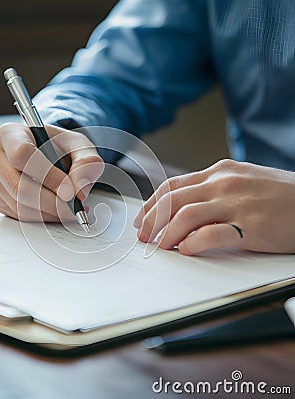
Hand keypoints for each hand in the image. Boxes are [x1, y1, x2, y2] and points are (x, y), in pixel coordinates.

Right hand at [0, 123, 103, 221]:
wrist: (51, 155)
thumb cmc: (60, 146)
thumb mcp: (79, 145)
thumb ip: (86, 162)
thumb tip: (79, 189)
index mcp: (10, 134)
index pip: (22, 155)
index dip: (48, 176)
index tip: (70, 191)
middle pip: (19, 186)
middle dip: (52, 202)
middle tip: (75, 207)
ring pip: (19, 205)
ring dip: (50, 213)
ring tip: (72, 209)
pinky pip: (20, 216)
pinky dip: (43, 218)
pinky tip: (59, 211)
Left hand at [134, 159, 294, 254]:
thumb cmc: (279, 195)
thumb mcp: (241, 181)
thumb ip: (212, 191)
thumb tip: (181, 209)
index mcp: (219, 171)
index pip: (172, 186)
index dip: (152, 204)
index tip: (143, 219)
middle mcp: (224, 183)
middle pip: (173, 200)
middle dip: (152, 220)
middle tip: (143, 235)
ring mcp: (237, 203)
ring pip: (186, 215)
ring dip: (166, 234)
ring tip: (160, 246)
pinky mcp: (251, 225)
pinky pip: (211, 234)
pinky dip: (192, 243)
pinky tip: (185, 250)